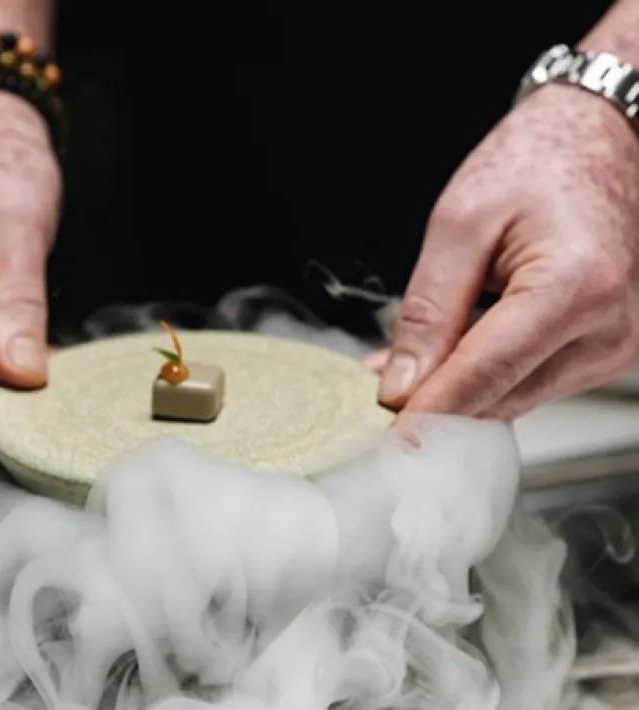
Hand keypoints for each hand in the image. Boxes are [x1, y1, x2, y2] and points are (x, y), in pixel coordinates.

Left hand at [375, 85, 638, 418]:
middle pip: (499, 398)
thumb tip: (402, 385)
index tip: (385, 436)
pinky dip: (479, 377)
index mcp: (575, 288)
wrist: (594, 142)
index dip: (428, 411)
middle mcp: (606, 329)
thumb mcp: (459, 224)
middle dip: (432, 403)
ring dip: (453, 392)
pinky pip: (525, 383)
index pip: (486, 374)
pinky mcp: (600, 353)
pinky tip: (443, 357)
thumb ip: (429, 310)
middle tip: (374, 395)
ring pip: (510, 400)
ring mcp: (610, 347)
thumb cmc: (535, 164)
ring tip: (402, 367)